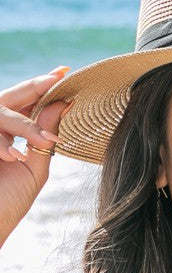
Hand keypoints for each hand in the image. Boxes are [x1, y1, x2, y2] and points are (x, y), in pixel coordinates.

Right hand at [0, 67, 72, 246]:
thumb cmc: (9, 201)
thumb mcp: (35, 167)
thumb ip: (45, 135)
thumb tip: (64, 103)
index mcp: (9, 133)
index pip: (26, 103)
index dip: (42, 86)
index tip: (64, 71)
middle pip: (9, 98)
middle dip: (33, 87)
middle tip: (56, 80)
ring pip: (0, 114)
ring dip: (23, 125)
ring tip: (43, 141)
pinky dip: (2, 144)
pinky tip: (17, 156)